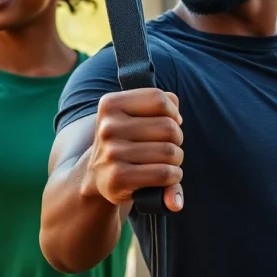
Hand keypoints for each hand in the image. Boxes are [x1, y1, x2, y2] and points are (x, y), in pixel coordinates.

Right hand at [81, 88, 184, 211]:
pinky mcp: (118, 178)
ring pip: (169, 152)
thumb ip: (161, 105)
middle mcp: (108, 127)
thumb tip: (177, 119)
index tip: (169, 122)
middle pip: (168, 127)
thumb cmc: (126, 141)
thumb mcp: (134, 115)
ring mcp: (112, 153)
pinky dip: (174, 176)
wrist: (99, 176)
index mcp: (110, 104)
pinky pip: (164, 173)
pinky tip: (166, 177)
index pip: (158, 98)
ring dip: (176, 159)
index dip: (172, 112)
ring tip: (165, 162)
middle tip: (167, 145)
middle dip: (177, 138)